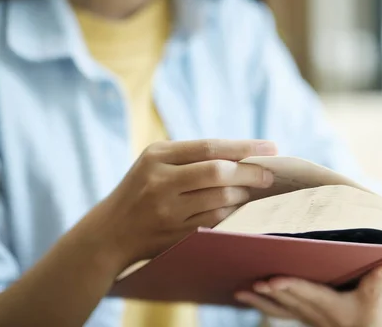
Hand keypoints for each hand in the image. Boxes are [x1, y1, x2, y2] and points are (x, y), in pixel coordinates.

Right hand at [80, 139, 277, 270]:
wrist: (110, 232)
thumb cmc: (142, 190)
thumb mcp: (155, 163)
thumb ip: (192, 156)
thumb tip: (244, 153)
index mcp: (157, 156)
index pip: (209, 147)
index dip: (244, 147)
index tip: (271, 148)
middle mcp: (160, 181)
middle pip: (218, 172)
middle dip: (250, 173)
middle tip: (269, 175)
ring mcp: (166, 210)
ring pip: (220, 199)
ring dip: (242, 195)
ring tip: (250, 191)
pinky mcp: (174, 234)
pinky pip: (214, 221)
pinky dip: (230, 213)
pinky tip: (236, 208)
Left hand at [236, 260, 381, 326]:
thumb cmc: (377, 307)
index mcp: (341, 307)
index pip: (317, 296)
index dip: (296, 288)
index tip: (277, 280)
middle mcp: (322, 315)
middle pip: (296, 303)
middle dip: (276, 293)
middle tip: (258, 280)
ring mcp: (309, 317)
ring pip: (282, 309)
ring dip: (261, 300)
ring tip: (242, 289)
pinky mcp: (300, 315)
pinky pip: (277, 311)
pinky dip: (259, 303)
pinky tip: (240, 292)